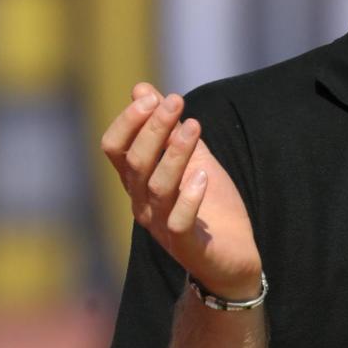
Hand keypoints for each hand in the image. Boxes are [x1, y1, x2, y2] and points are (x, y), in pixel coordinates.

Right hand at [100, 82, 262, 299]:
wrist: (232, 258)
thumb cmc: (211, 206)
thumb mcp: (192, 158)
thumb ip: (169, 128)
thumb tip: (141, 88)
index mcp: (139, 181)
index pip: (116, 148)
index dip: (129, 121)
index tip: (153, 96)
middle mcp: (142, 203)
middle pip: (136, 162)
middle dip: (154, 128)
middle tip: (176, 100)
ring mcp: (161, 225)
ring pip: (158, 186)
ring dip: (175, 153)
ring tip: (194, 126)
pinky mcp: (185, 244)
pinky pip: (179, 220)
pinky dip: (189, 197)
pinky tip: (203, 175)